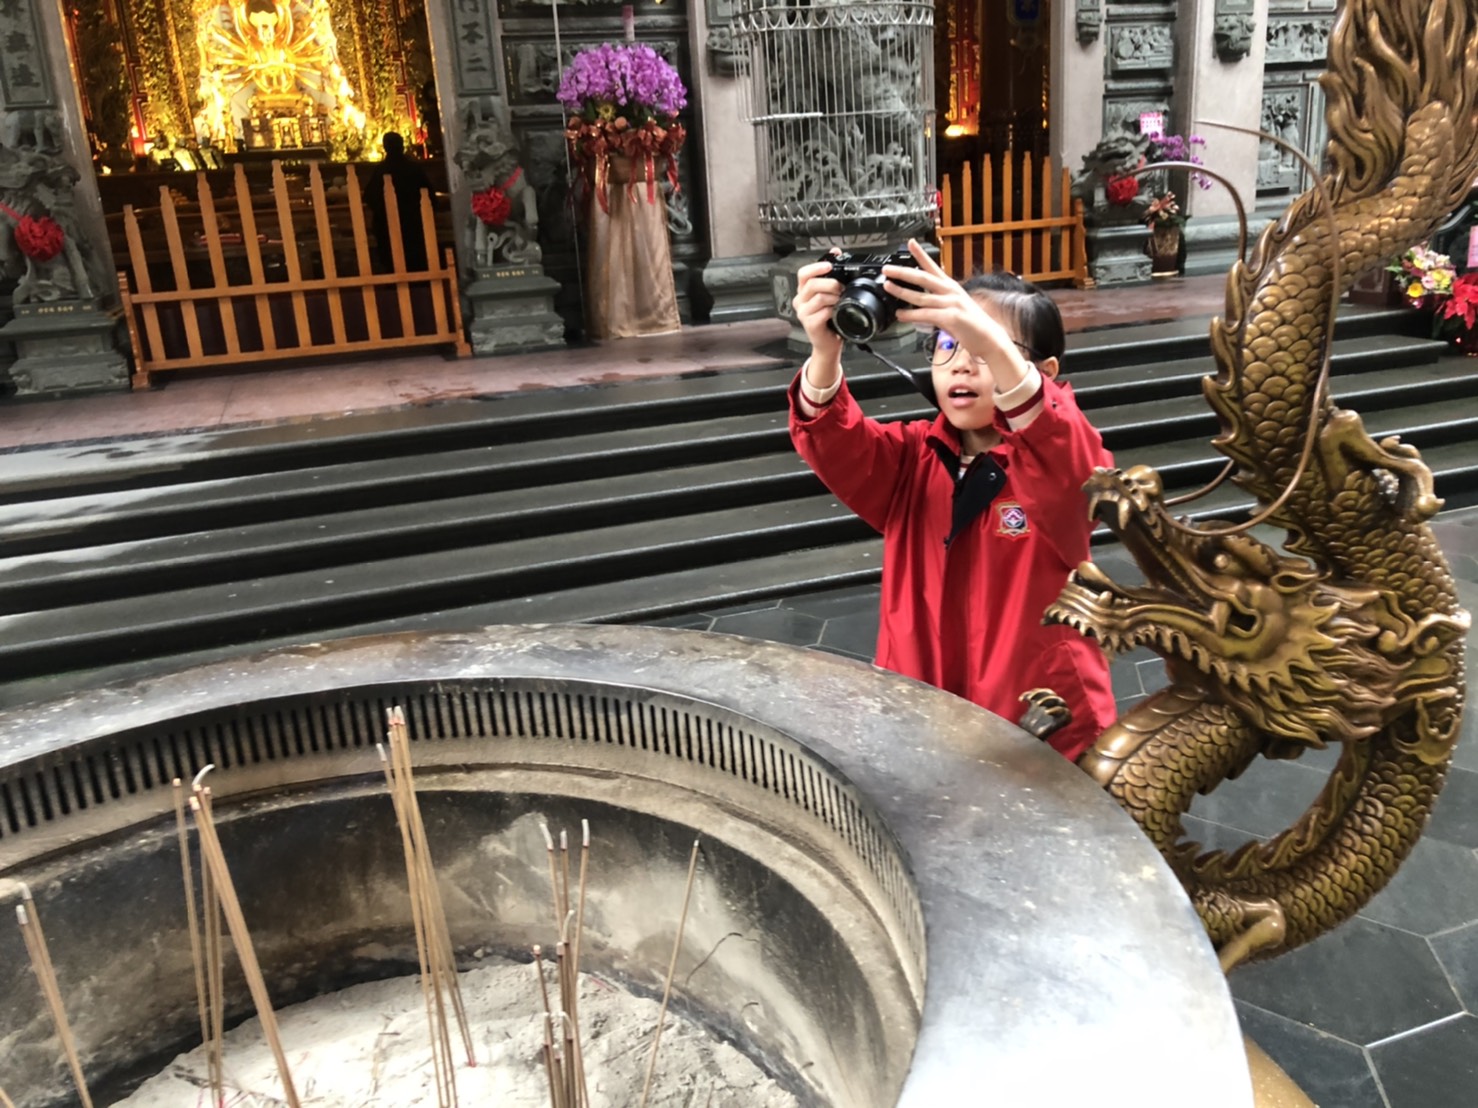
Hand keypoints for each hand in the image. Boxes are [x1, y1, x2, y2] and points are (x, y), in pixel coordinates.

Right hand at [792, 257, 843, 375]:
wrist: (828, 342)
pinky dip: (833, 310)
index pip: (803, 274)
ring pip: (819, 297)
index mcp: (803, 291)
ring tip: (841, 301)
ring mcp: (803, 313)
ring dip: (834, 297)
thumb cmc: (829, 319)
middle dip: (831, 283)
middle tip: (841, 288)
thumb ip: (830, 274)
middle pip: (812, 284)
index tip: (830, 264)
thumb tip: (835, 251)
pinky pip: (823, 312)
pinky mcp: (809, 324)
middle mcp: (800, 301)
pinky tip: (837, 312)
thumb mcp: (830, 294)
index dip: (816, 267)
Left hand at [882, 239, 1030, 388]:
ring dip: (902, 291)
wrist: (990, 338)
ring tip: (888, 286)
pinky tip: (901, 314)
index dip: (921, 254)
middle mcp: (951, 292)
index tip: (910, 243)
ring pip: (921, 296)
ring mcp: (951, 303)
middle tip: (887, 269)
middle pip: (923, 277)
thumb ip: (937, 304)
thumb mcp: (953, 308)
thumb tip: (918, 306)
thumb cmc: (972, 325)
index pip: (933, 267)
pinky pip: (926, 314)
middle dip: (903, 272)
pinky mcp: (951, 317)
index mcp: (951, 287)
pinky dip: (911, 315)